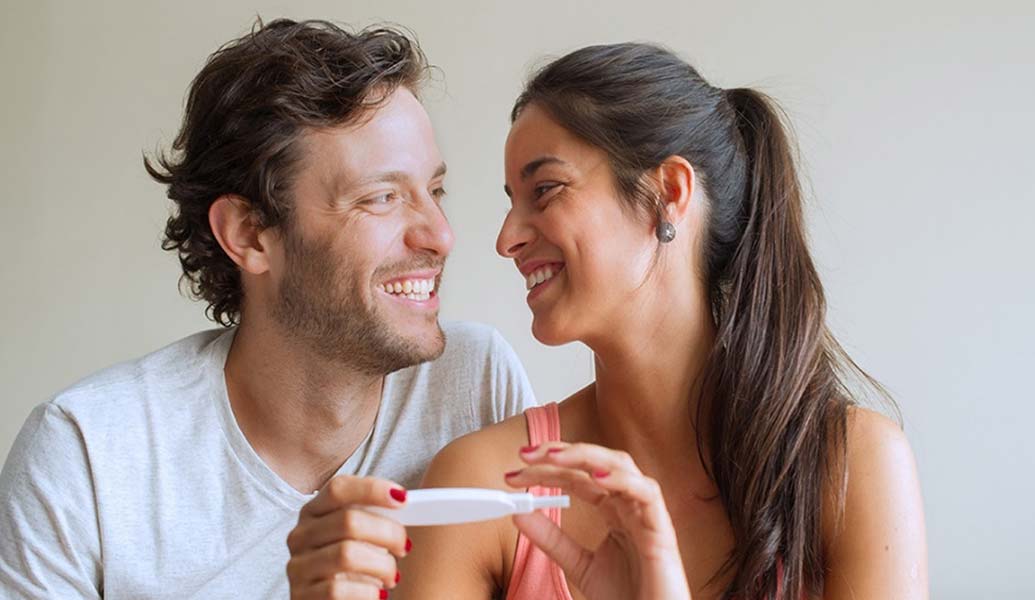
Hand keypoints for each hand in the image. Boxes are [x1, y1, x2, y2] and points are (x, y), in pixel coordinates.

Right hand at [286, 475, 410, 598]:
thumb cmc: (352, 567)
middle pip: (348, 521)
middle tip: (404, 546)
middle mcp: (301, 536)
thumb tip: (403, 500)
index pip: (338, 488)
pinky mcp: (302, 596)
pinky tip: (376, 594)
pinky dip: (368, 593)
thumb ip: (373, 516)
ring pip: (346, 555)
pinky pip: (338, 591)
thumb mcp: (358, 537)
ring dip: (381, 566)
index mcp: (314, 512)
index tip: (403, 499)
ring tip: (392, 576)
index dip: (372, 489)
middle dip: (387, 532)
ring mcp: (298, 567)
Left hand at [504, 443, 691, 599]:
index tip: (514, 475)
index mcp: (613, 510)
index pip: (577, 476)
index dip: (545, 470)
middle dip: (560, 453)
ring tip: (553, 457)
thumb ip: (551, 539)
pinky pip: (647, 493)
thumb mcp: (578, 565)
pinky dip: (623, 480)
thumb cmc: (627, 597)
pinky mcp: (662, 530)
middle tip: (525, 456)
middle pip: (596, 462)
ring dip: (586, 456)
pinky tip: (596, 477)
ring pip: (622, 466)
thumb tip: (519, 513)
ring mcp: (647, 513)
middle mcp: (630, 505)